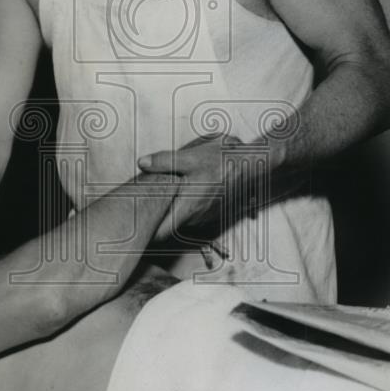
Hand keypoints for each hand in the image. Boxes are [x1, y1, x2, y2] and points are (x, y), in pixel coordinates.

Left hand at [138, 134, 252, 242]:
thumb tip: (142, 163)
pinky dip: (185, 208)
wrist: (251, 166)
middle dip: (157, 219)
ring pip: (182, 221)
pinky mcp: (214, 212)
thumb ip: (163, 161)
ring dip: (172, 212)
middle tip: (143, 207)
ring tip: (162, 199)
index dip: (148, 232)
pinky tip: (183, 194)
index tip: (138, 224)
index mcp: (187, 208)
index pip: (162, 233)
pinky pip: (194, 216)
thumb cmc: (222, 163)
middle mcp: (196, 217)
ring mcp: (206, 216)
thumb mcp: (189, 158)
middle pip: (170, 228)